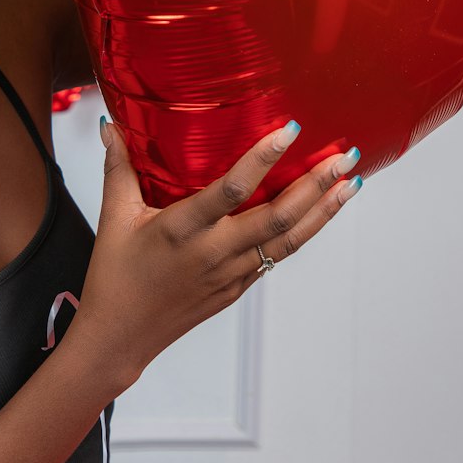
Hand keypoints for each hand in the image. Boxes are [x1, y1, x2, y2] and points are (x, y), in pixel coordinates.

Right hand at [69, 120, 362, 391]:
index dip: (264, 159)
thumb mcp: (113, 219)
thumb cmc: (115, 277)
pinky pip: (277, 256)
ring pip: (288, 240)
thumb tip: (112, 125)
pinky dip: (304, 232)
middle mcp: (213, 253)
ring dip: (323, 211)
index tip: (291, 130)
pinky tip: (321, 213)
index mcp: (181, 231)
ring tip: (351, 183)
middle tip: (344, 156)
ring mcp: (230, 274)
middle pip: (277, 217)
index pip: (231, 190)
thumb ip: (118, 169)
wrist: (121, 337)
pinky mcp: (238, 288)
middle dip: (315, 186)